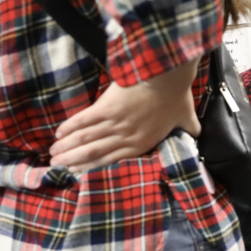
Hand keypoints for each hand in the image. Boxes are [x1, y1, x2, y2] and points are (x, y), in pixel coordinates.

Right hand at [50, 58, 201, 170]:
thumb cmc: (177, 97)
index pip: (114, 161)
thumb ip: (189, 131)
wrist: (167, 76)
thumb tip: (197, 136)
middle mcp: (126, 138)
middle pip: (94, 154)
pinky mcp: (105, 108)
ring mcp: (114, 124)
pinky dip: (70, 128)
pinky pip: (83, 121)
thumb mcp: (186, 119)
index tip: (79, 174)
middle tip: (58, 167)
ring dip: (67, 148)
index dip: (94, 169)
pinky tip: (59, 134)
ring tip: (53, 154)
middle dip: (74, 162)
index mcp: (143, 144)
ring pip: (85, 140)